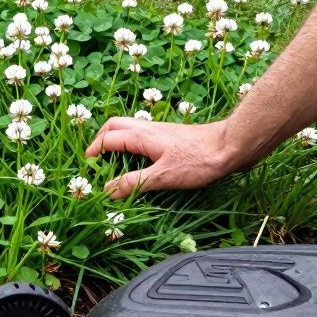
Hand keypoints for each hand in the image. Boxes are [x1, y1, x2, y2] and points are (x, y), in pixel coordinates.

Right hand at [85, 118, 239, 198]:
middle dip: (100, 138)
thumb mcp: (162, 176)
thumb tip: (107, 191)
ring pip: (128, 127)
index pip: (107, 140)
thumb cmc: (198, 160)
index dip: (93, 152)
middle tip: (95, 157)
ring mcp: (159, 130)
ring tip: (113, 157)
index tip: (86, 167)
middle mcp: (146, 128)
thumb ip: (133, 183)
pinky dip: (131, 142)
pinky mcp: (170, 136)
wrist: (229, 146)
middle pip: (114, 125)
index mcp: (140, 136)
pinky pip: (142, 133)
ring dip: (116, 138)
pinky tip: (140, 158)